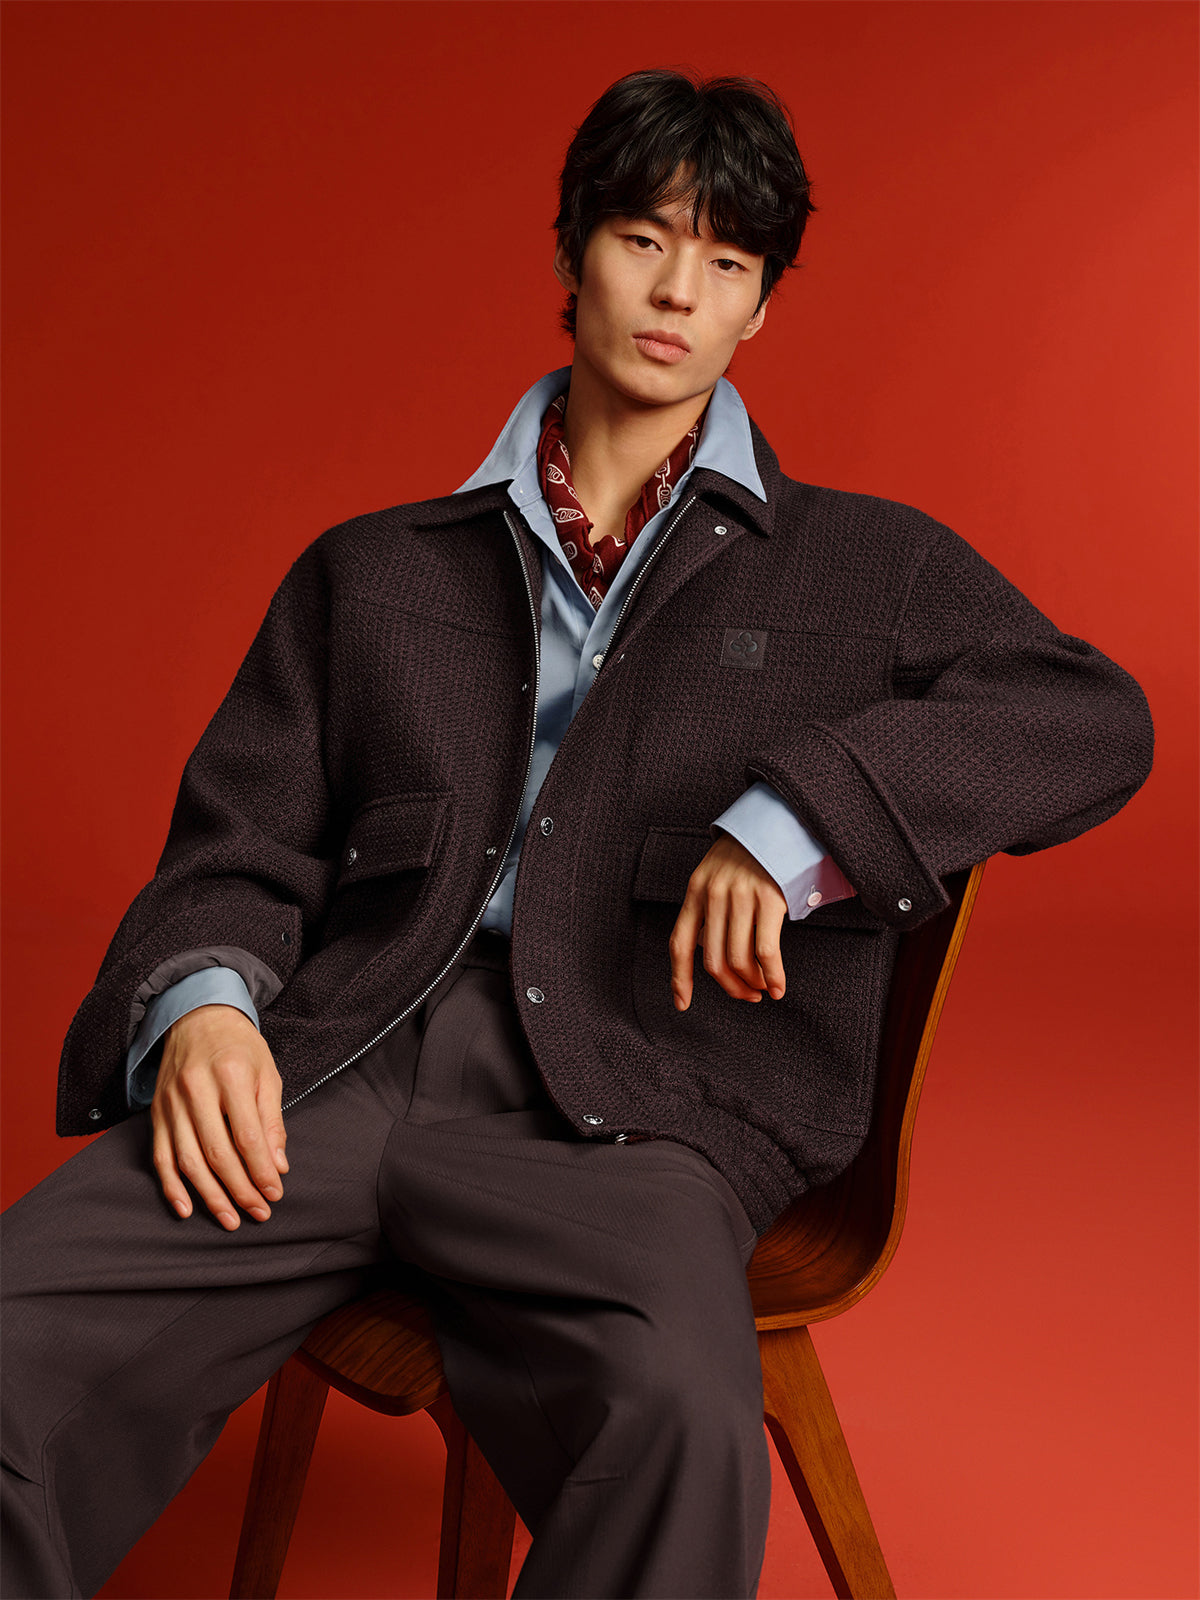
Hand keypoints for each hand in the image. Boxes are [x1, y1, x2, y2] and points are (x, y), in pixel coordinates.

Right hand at [150, 1004, 287, 1229]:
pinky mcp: (156, 1113)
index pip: (246, 1135)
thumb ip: (272, 1120)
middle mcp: (196, 1090)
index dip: (261, 1170)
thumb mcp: (267, 1073)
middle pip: (217, 1153)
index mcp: (230, 1075)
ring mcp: (171, 1103)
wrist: (197, 1017)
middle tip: (259, 1213)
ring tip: (230, 1220)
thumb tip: (278, 1165)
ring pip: (188, 1161)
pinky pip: (160, 1156)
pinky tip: (187, 1209)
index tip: (275, 1194)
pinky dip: (171, 1186)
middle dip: (240, 1190)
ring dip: (210, 1196)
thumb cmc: (239, 1047)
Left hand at [669, 833, 787, 1010]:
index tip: (682, 1003)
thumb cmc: (748, 854)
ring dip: (752, 984)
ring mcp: (741, 897)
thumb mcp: (716, 875)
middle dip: (730, 987)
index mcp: (696, 891)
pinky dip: (772, 976)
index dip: (679, 978)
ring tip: (762, 990)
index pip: (680, 944)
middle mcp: (714, 895)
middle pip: (714, 961)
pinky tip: (777, 987)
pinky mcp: (770, 898)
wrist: (776, 820)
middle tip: (746, 995)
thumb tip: (711, 954)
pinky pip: (766, 951)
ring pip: (739, 960)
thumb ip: (709, 910)